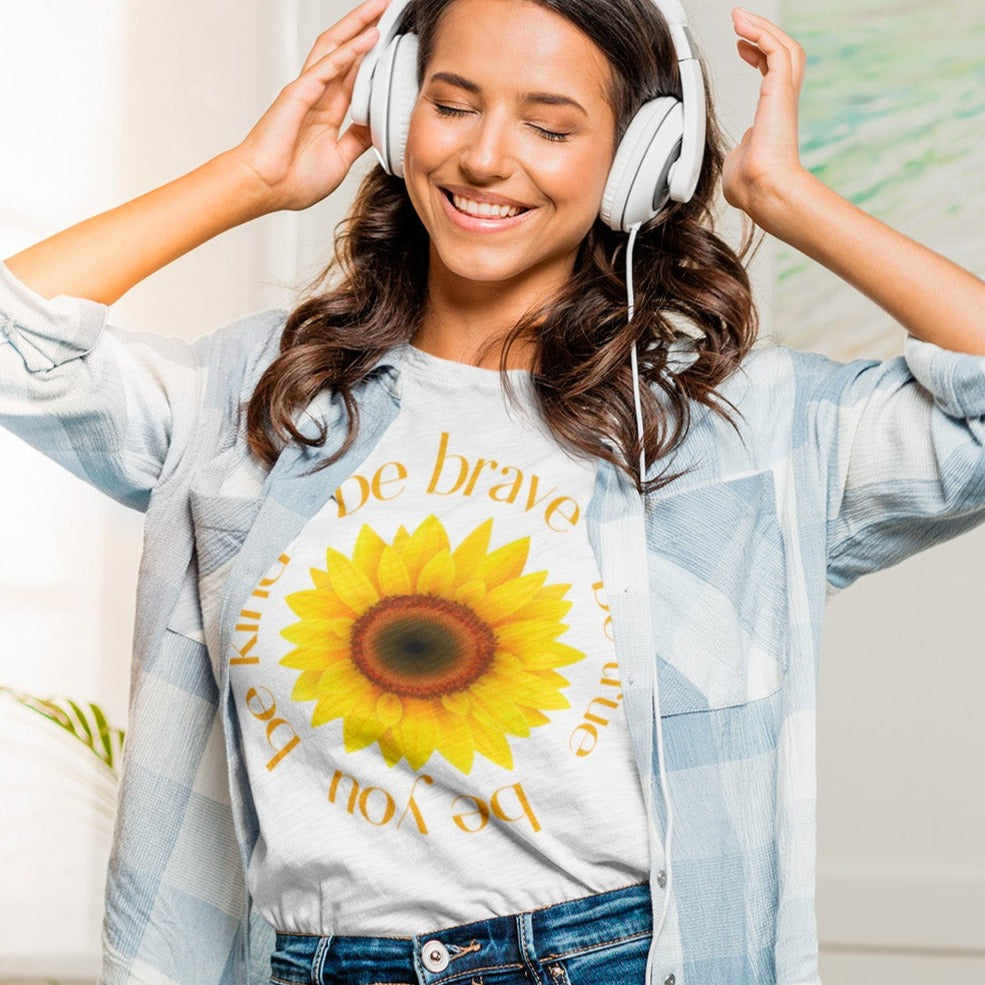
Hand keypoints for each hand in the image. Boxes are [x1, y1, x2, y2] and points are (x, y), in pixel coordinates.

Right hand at [231, 0, 387, 212]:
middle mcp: (318, 96)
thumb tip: (376, 129)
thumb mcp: (340, 159)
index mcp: (327, 111)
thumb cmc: (292, 180)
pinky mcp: (299, 93)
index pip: (354, 74)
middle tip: (387, 9)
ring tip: (378, 8)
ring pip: (335, 47)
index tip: (392, 42)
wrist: (265, 189)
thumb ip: (357, 140)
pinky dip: (349, 51)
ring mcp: (307, 91)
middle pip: (344, 50)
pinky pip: (327, 67)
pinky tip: (368, 37)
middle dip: (365, 26)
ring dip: (357, 26)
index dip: (371, 56)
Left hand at [722, 8, 810, 224]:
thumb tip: (735, 159)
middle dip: (762, 33)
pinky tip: (743, 26)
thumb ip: (737, 152)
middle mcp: (781, 103)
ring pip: (783, 47)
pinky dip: (761, 33)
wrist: (761, 188)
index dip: (758, 55)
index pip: (771, 74)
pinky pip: (775, 49)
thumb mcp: (737, 162)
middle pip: (783, 53)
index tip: (740, 47)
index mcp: (772, 116)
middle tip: (741, 21)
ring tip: (740, 16)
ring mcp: (783, 95)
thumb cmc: (749, 185)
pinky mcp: (780, 90)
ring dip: (761, 27)